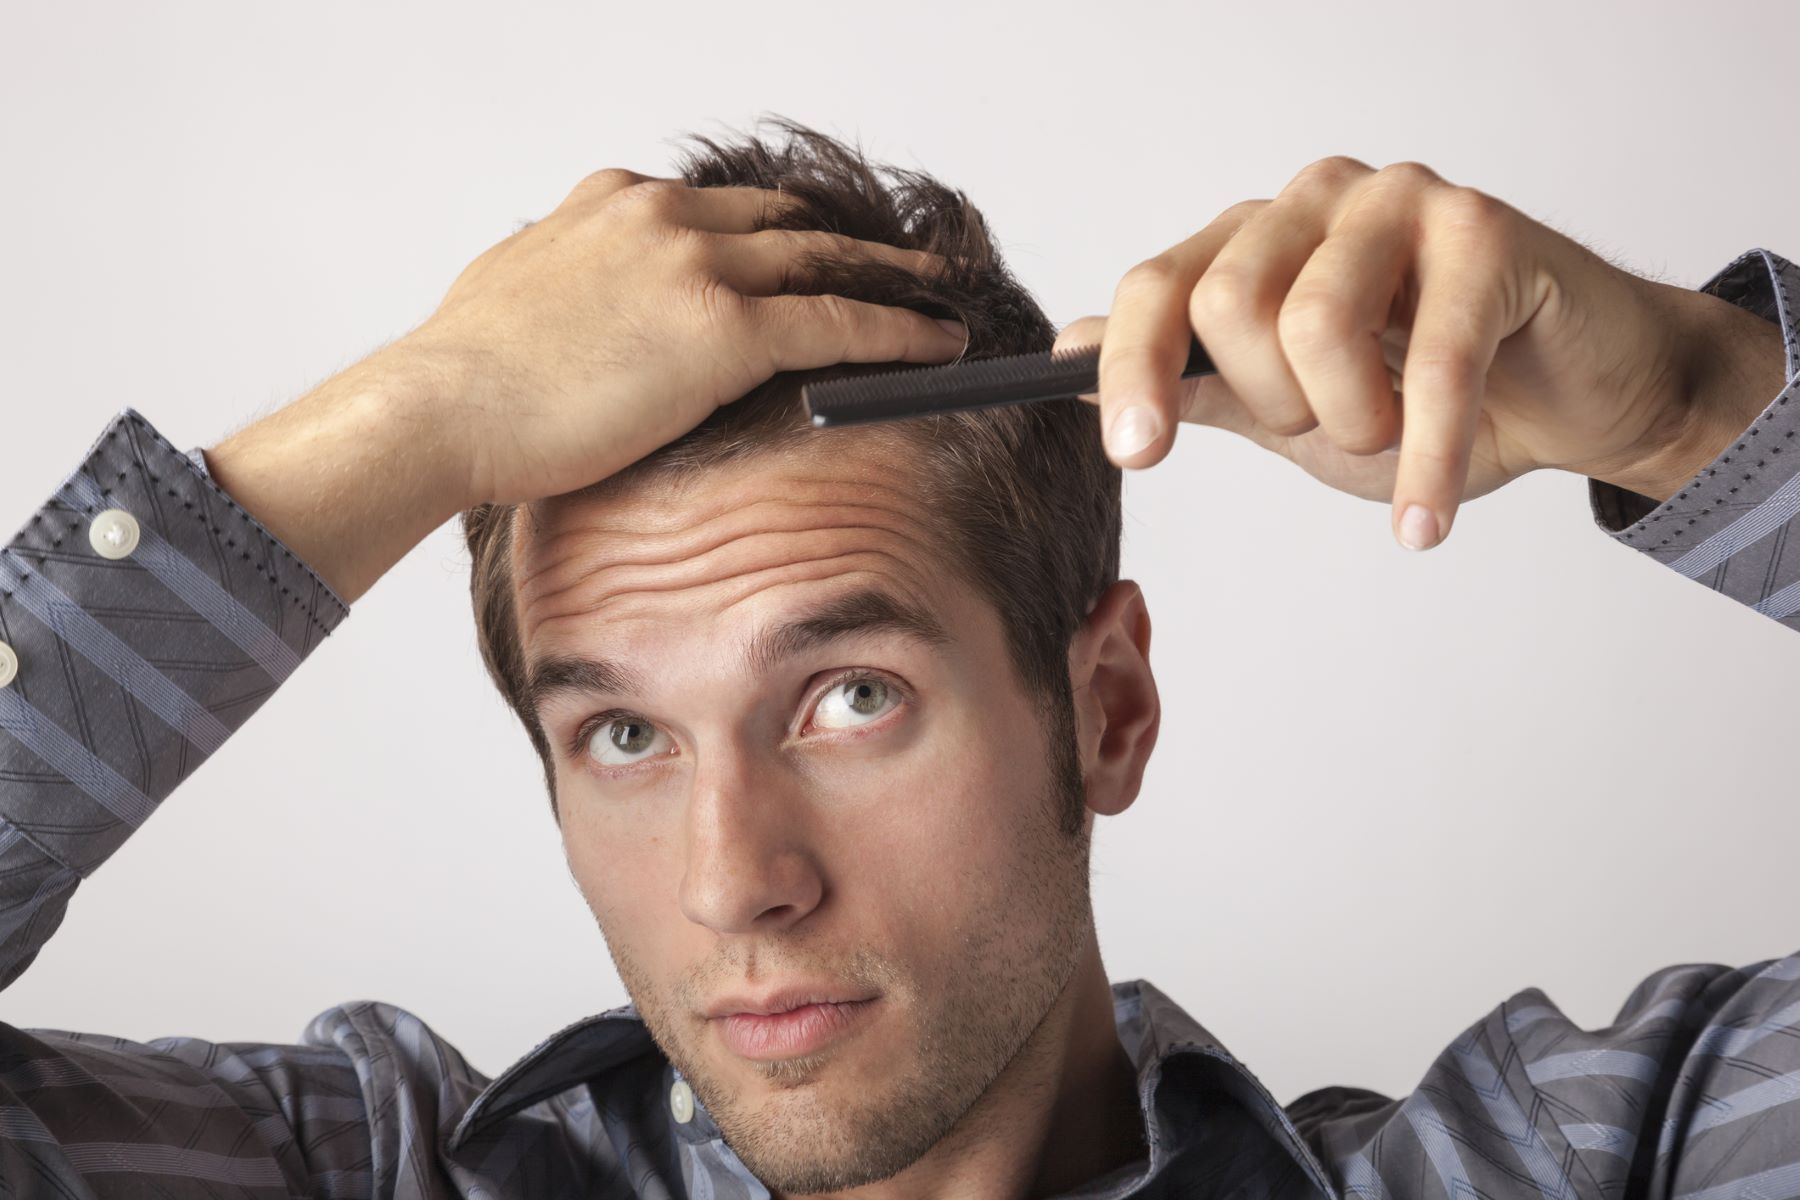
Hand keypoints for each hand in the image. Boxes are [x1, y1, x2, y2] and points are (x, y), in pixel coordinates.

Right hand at [208, 169, 967, 600]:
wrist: (443, 406)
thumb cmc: (465, 373)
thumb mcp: (514, 290)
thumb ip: (561, 275)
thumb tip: (565, 288)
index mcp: (616, 203)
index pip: (722, 209)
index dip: (779, 231)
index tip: (812, 247)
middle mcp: (665, 216)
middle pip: (788, 222)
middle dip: (852, 240)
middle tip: (905, 257)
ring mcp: (698, 264)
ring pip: (825, 261)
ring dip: (894, 275)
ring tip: (942, 290)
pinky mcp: (723, 325)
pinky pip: (838, 322)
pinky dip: (899, 328)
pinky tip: (939, 340)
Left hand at [1055, 157, 1756, 549]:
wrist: (1564, 399)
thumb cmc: (1419, 398)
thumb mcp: (1282, 407)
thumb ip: (1189, 378)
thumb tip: (1076, 353)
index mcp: (1254, 237)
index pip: (1159, 286)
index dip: (1134, 370)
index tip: (1134, 453)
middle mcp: (1315, 202)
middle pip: (1231, 304)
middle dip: (1278, 404)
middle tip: (1335, 428)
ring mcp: (1400, 203)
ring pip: (1318, 322)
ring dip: (1355, 422)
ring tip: (1392, 439)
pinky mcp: (1485, 232)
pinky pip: (1432, 360)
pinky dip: (1424, 459)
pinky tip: (1422, 522)